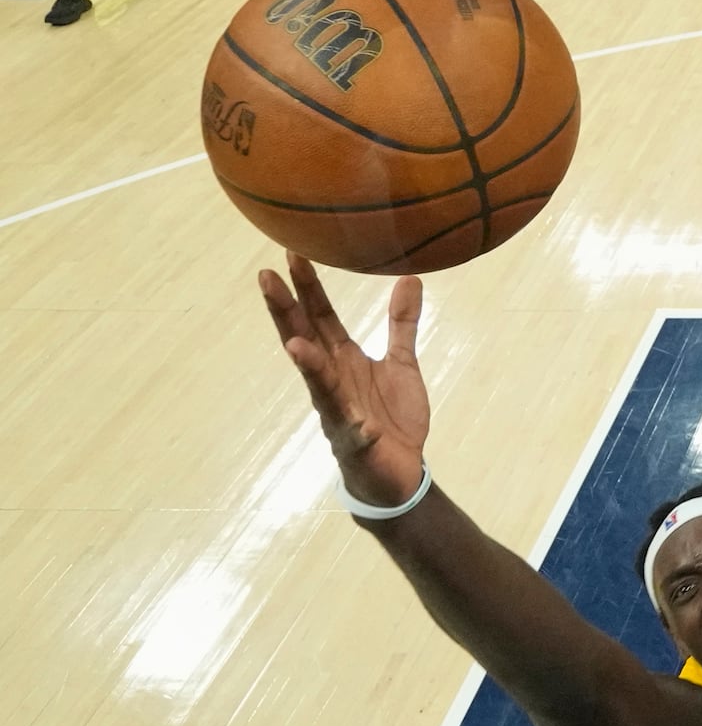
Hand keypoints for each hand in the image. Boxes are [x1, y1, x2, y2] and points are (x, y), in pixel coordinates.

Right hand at [260, 255, 429, 512]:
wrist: (398, 472)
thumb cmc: (391, 416)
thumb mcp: (401, 363)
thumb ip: (401, 324)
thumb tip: (410, 278)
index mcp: (342, 359)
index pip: (319, 318)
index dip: (308, 288)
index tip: (293, 254)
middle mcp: (332, 381)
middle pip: (305, 341)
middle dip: (286, 312)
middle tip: (267, 278)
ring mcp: (339, 412)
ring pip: (320, 386)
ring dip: (309, 366)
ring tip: (297, 345)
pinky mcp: (356, 443)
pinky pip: (355, 433)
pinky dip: (355, 426)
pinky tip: (356, 421)